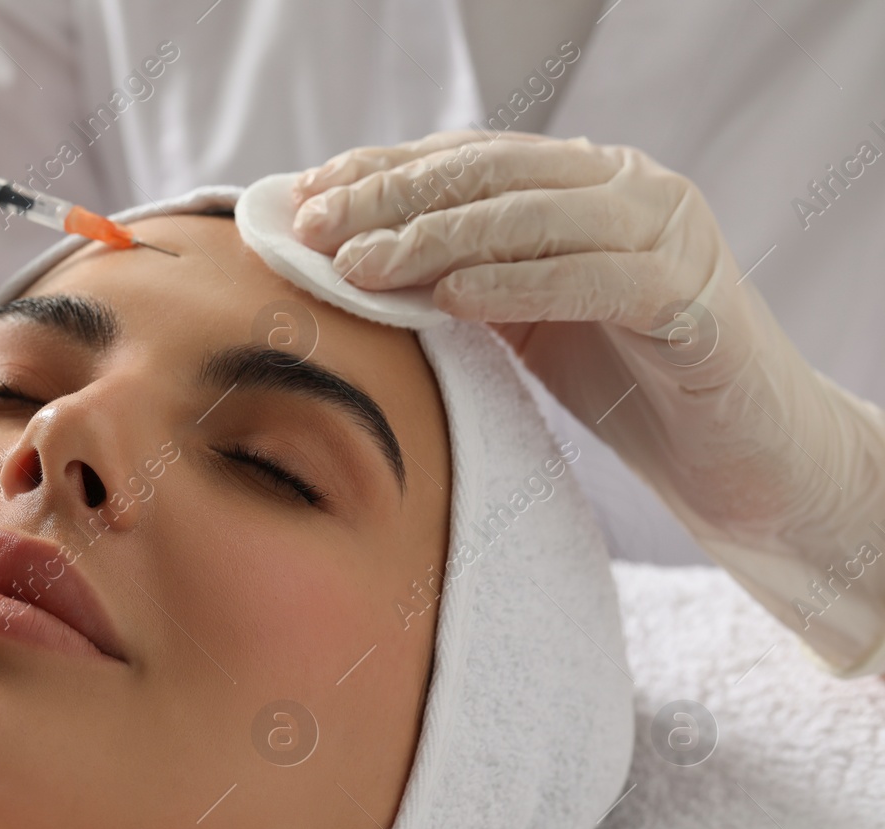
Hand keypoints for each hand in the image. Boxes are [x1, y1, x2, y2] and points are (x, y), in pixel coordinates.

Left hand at [291, 130, 884, 674]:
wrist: (736, 459)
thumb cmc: (619, 385)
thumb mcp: (521, 321)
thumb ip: (458, 279)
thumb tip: (345, 265)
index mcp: (583, 181)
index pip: (467, 158)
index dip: (381, 170)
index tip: (304, 198)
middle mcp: (628, 188)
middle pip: (492, 174)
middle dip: (393, 198)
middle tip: (316, 230)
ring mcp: (669, 234)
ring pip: (536, 216)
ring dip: (437, 239)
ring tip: (360, 266)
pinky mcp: (693, 300)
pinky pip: (596, 280)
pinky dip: (519, 285)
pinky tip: (452, 300)